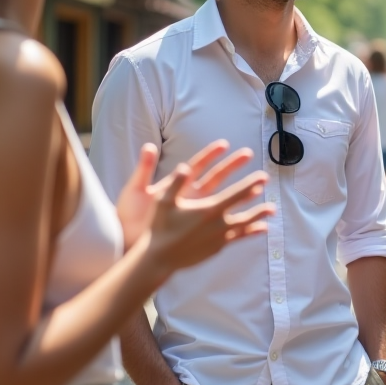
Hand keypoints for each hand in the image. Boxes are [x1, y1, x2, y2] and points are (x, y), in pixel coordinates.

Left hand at [117, 141, 248, 248]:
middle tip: (248, 155)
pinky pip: (219, 224)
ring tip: (259, 189)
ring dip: (239, 194)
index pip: (197, 166)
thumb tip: (148, 146)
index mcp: (176, 185)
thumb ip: (144, 169)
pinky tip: (249, 223)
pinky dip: (235, 223)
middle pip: (214, 178)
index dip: (210, 154)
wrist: (126, 240)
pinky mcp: (196, 229)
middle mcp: (189, 196)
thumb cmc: (129, 214)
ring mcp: (193, 212)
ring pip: (221, 201)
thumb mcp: (136, 190)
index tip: (224, 144)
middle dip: (232, 166)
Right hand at [140, 147, 274, 273]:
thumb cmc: (159, 228)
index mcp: (208, 210)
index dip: (251, 184)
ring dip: (259, 217)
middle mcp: (217, 224)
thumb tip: (184, 166)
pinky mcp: (216, 248)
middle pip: (244, 210)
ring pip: (244, 226)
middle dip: (257, 198)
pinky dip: (250, 233)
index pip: (236, 194)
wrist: (158, 259)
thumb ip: (175, 183)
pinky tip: (260, 229)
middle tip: (270, 189)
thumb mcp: (163, 202)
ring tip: (272, 211)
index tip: (263, 177)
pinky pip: (237, 238)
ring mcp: (218, 238)